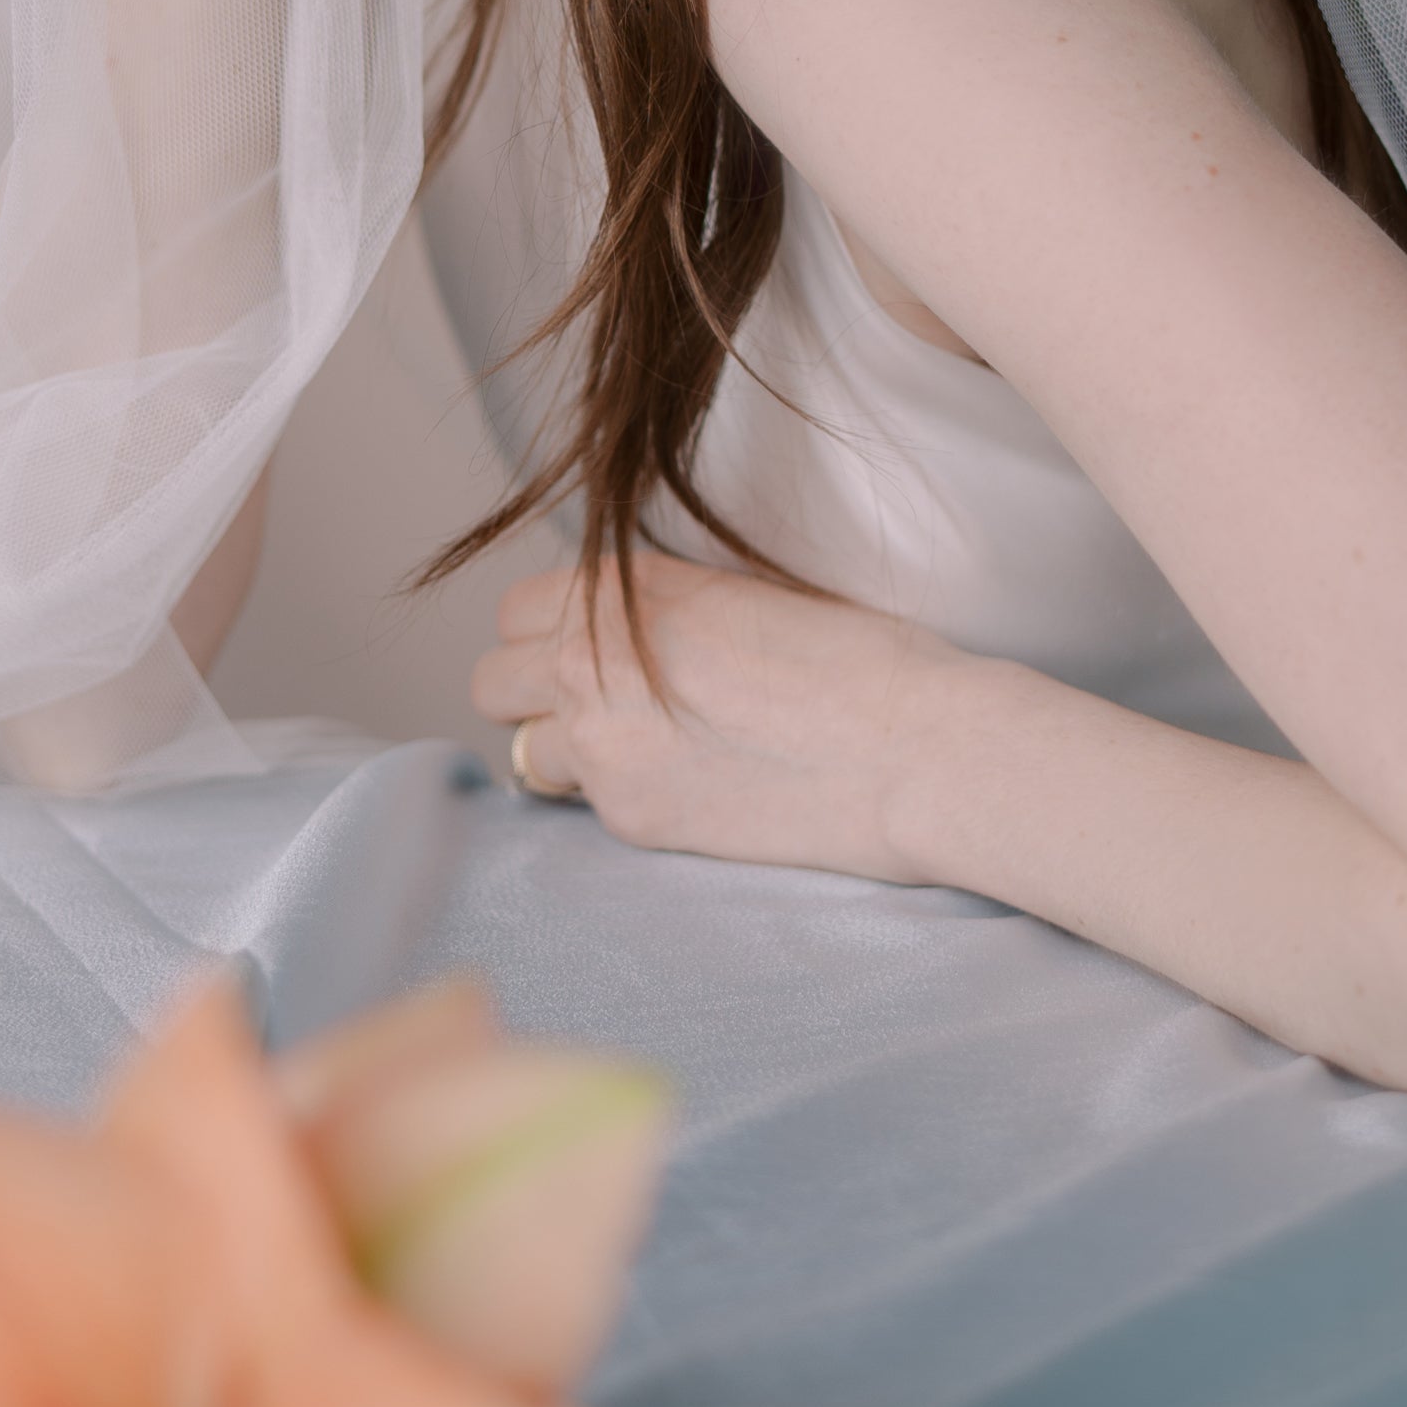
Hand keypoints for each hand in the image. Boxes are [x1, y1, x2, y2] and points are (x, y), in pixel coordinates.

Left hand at [473, 554, 969, 882]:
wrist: (913, 747)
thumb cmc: (860, 658)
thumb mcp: (743, 594)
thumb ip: (663, 607)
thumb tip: (630, 628)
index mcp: (623, 588)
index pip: (517, 610)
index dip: (552, 631)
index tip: (588, 648)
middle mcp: (590, 660)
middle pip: (493, 681)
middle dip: (532, 692)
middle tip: (593, 704)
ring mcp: (602, 746)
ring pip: (522, 751)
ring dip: (563, 750)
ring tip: (635, 751)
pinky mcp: (631, 817)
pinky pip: (584, 805)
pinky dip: (616, 798)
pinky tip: (684, 788)